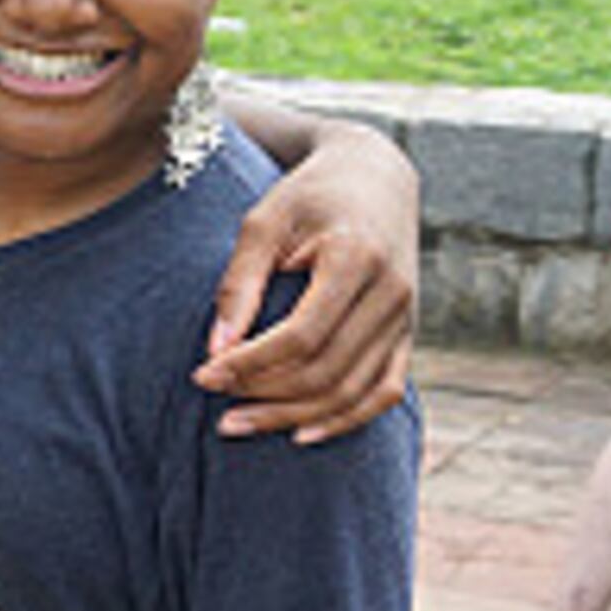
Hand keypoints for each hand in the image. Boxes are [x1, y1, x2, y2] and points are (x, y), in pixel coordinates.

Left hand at [197, 129, 416, 440]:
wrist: (373, 177)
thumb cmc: (308, 195)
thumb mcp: (264, 221)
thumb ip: (240, 283)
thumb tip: (216, 351)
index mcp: (357, 258)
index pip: (302, 335)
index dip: (250, 364)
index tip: (203, 374)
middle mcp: (392, 293)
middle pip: (327, 371)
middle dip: (264, 394)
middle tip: (213, 397)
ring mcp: (406, 318)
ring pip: (353, 391)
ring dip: (293, 416)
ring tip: (238, 423)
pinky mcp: (408, 333)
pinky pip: (384, 393)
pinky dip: (344, 420)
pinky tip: (299, 433)